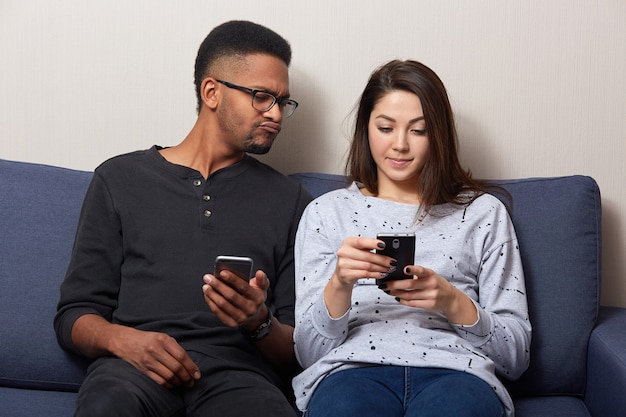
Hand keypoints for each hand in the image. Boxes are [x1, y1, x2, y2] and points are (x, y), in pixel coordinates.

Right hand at [71, 315, 199, 388]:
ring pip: (168, 375)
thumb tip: (190, 364)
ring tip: (184, 384)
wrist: (124, 341)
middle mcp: (155, 349)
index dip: (191, 367)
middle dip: (187, 377)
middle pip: (176, 367)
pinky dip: (168, 385)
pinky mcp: (142, 369)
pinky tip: (173, 385)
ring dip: (179, 382)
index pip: (181, 355)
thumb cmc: (148, 339)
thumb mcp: (162, 337)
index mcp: (163, 339)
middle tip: (192, 382)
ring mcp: (148, 360)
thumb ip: (175, 348)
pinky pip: (158, 380)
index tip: (197, 374)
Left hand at [202, 269, 268, 329]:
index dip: (232, 279)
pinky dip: (211, 303)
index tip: (221, 272)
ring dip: (212, 294)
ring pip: (223, 305)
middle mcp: (250, 309)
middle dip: (218, 285)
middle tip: (207, 277)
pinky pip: (219, 313)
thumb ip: (261, 279)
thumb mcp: (262, 288)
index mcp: (257, 298)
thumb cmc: (254, 296)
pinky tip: (207, 295)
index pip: (244, 287)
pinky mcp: (233, 324)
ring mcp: (241, 318)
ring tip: (206, 286)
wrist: (255, 317)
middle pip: (231, 296)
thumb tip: (259, 272)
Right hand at [324, 237, 394, 317]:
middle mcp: (344, 252)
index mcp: (348, 242)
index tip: (384, 245)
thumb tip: (385, 249)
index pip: (362, 241)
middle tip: (392, 262)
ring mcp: (343, 264)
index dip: (373, 243)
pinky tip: (381, 274)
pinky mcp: (345, 274)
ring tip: (388, 269)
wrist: (342, 274)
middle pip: (367, 256)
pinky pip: (365, 274)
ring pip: (367, 266)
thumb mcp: (358, 250)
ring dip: (380, 268)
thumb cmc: (353, 260)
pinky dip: (375, 274)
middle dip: (382, 260)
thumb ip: (368, 248)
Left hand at [381, 265, 477, 324]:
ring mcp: (431, 296)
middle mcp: (432, 284)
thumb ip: (417, 274)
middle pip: (410, 285)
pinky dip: (403, 301)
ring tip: (388, 291)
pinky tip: (397, 298)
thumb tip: (396, 273)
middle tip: (384, 284)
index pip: (421, 270)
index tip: (404, 269)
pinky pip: (412, 303)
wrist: (450, 298)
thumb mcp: (430, 275)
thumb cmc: (436, 283)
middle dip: (394, 285)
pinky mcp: (429, 305)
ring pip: (409, 295)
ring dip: (396, 293)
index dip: (413, 270)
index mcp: (431, 274)